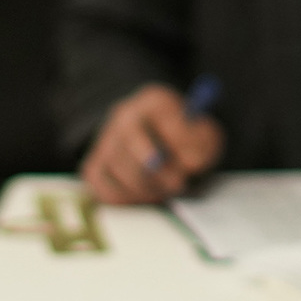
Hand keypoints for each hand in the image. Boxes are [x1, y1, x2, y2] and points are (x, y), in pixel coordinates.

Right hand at [79, 84, 221, 205]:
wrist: (168, 145)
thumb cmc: (189, 141)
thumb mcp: (206, 137)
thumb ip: (202, 147)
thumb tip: (189, 163)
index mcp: (152, 101)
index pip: (150, 122)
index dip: (162, 147)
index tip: (188, 164)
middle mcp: (122, 116)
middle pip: (128, 150)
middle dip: (157, 174)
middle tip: (178, 184)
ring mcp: (105, 141)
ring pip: (118, 174)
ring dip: (146, 189)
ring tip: (164, 187)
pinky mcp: (93, 167)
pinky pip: (105, 191)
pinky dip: (127, 199)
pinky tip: (145, 192)